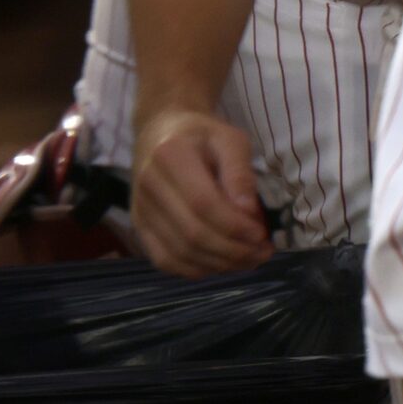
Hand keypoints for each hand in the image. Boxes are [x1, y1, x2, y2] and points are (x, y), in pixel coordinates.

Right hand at [132, 107, 270, 276]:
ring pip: (179, 254)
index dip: (234, 226)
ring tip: (250, 259)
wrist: (160, 133)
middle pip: (191, 234)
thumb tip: (248, 213)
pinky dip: (197, 269)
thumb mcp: (230, 140)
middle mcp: (148, 187)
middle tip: (263, 252)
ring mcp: (139, 211)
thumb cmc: (202, 135)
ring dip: (219, 264)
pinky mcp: (139, 229)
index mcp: (170, 157)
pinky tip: (224, 263)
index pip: (203, 203)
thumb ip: (240, 174)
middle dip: (232, 250)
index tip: (262, 234)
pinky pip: (166, 261)